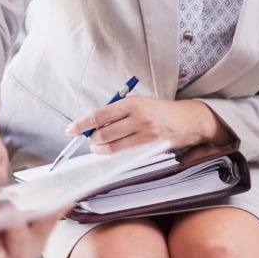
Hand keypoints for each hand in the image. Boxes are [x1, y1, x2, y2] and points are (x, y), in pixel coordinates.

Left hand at [65, 97, 231, 152]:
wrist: (188, 119)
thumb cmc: (159, 110)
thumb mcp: (138, 103)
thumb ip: (116, 112)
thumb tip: (94, 123)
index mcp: (132, 103)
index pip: (99, 114)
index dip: (82, 123)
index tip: (71, 129)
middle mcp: (138, 117)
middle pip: (103, 133)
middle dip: (92, 138)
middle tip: (91, 139)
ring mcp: (145, 134)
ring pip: (112, 146)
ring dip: (100, 148)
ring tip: (98, 146)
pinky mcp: (152, 147)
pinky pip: (126, 154)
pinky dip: (114, 154)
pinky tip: (111, 150)